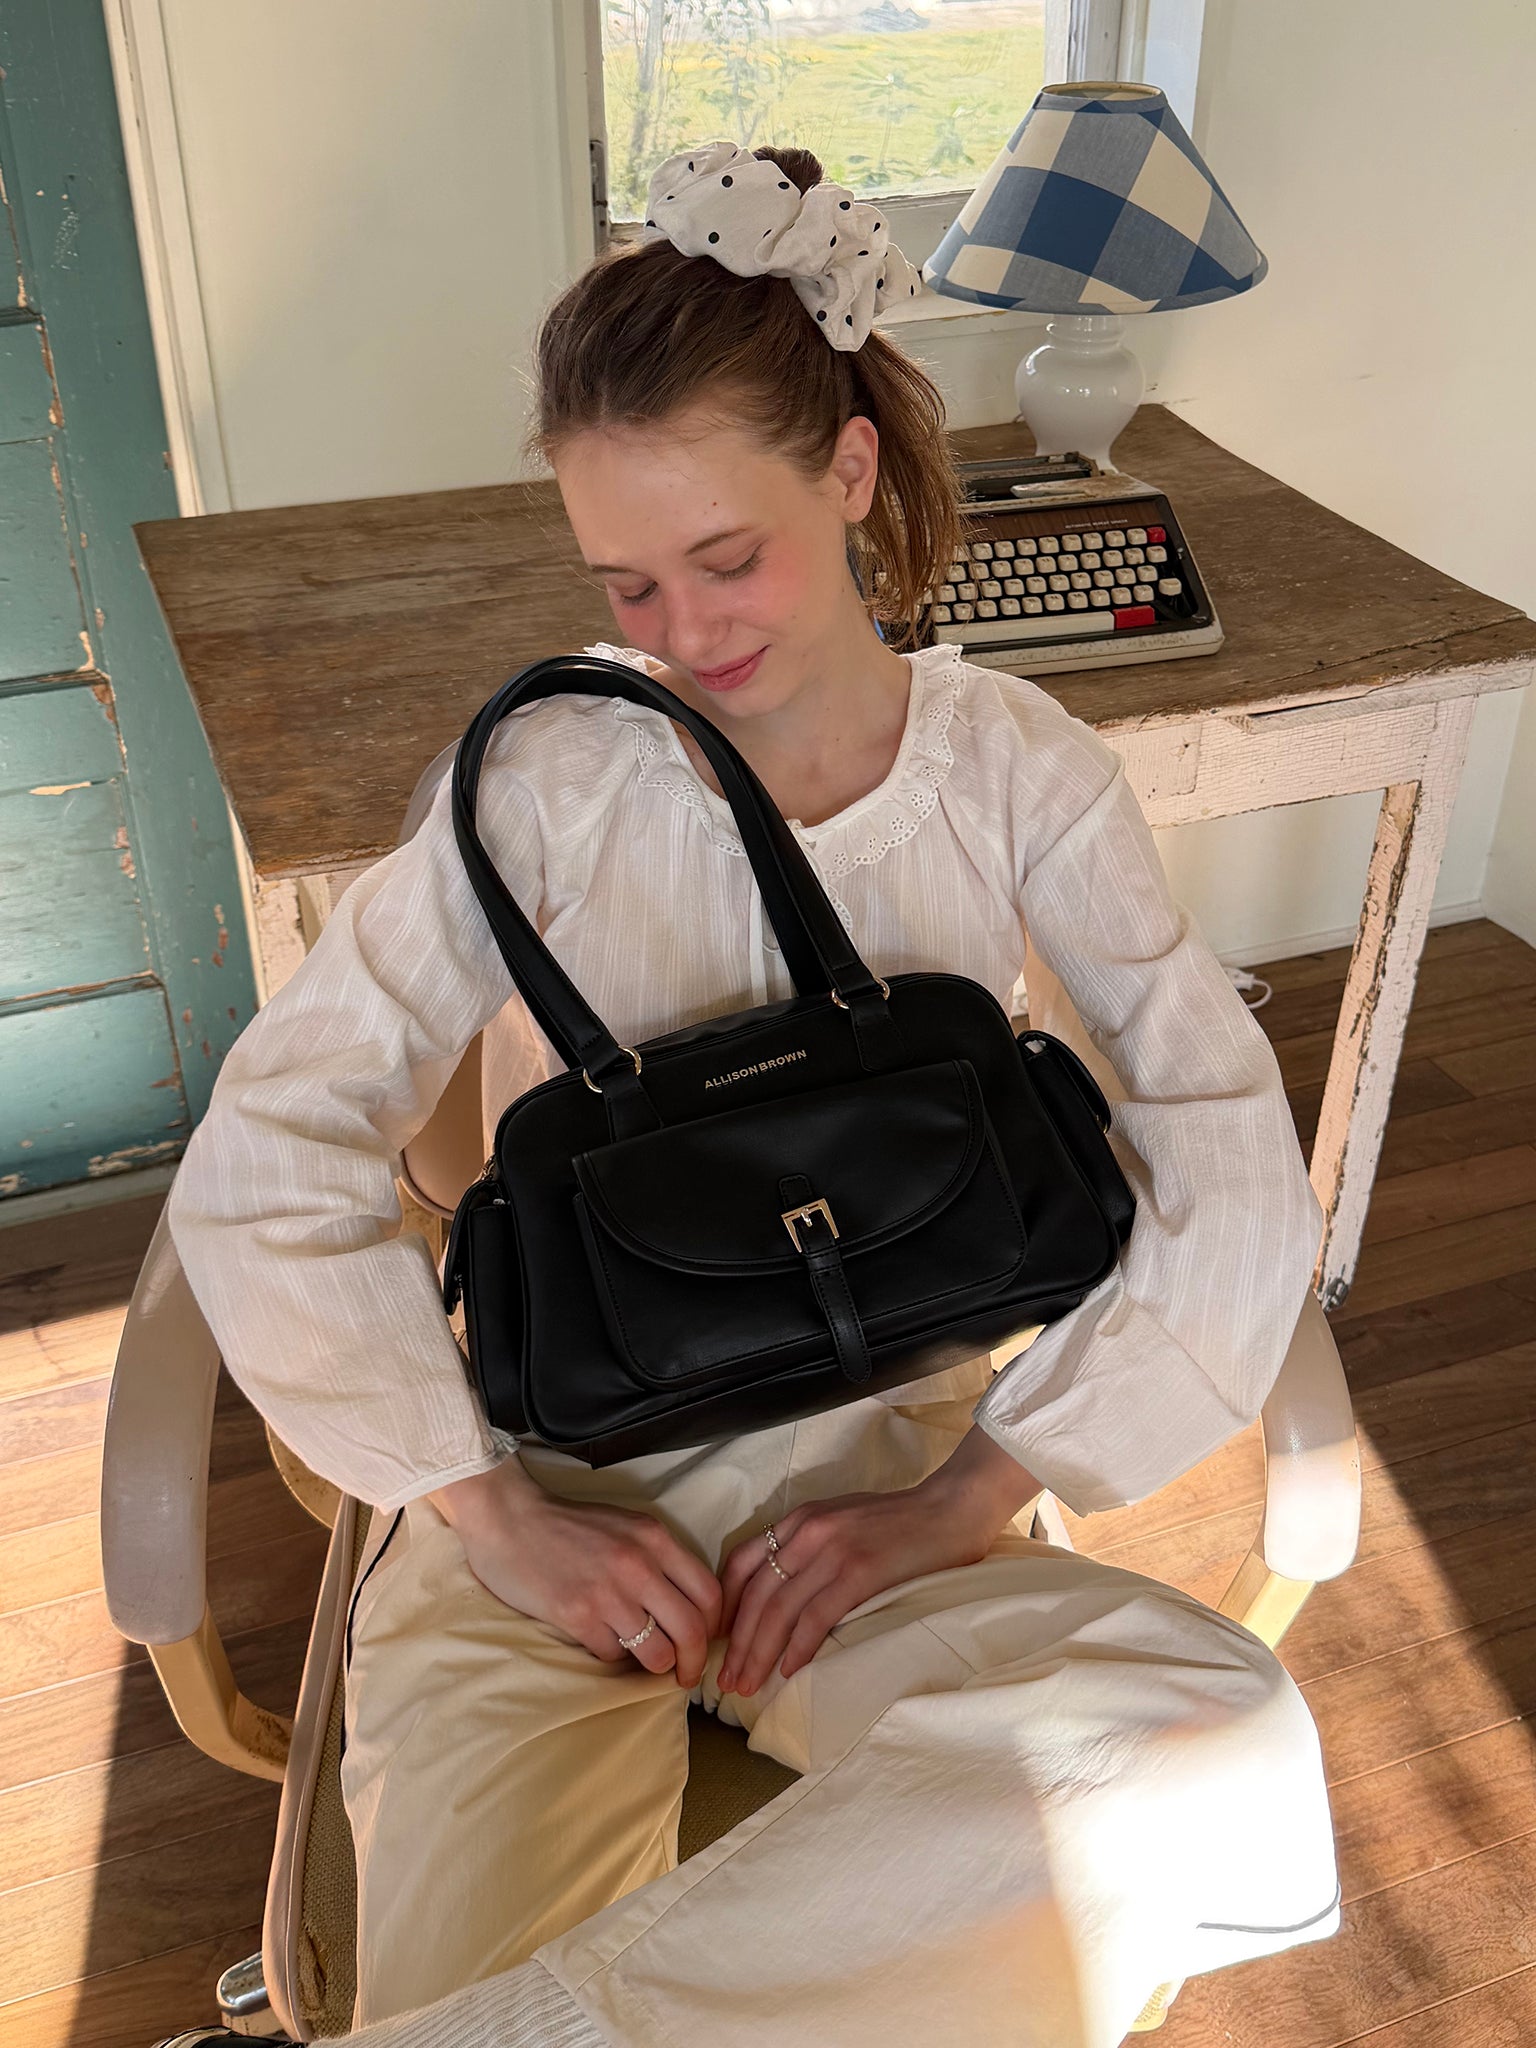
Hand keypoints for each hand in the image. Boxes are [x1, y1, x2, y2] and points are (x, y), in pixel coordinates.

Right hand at [430, 1456, 722, 1687]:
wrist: (510, 1520)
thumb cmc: (569, 1525)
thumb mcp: (626, 1526)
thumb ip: (657, 1559)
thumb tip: (686, 1606)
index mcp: (655, 1539)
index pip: (709, 1594)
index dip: (714, 1626)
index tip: (705, 1640)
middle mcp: (639, 1566)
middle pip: (692, 1631)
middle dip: (694, 1663)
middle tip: (686, 1676)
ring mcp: (608, 1594)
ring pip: (657, 1653)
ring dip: (655, 1666)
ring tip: (647, 1664)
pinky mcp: (577, 1616)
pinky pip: (612, 1655)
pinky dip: (611, 1656)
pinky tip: (602, 1642)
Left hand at [716, 1424, 1042, 1697]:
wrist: (950, 1510)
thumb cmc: (899, 1522)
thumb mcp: (841, 1521)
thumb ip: (810, 1547)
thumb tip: (781, 1593)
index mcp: (800, 1518)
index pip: (740, 1562)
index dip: (724, 1606)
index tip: (717, 1640)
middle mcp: (807, 1531)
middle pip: (756, 1594)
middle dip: (737, 1643)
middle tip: (726, 1680)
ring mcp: (832, 1550)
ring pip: (779, 1610)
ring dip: (759, 1654)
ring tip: (748, 1686)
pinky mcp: (859, 1571)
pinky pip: (816, 1618)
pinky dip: (798, 1649)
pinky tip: (790, 1672)